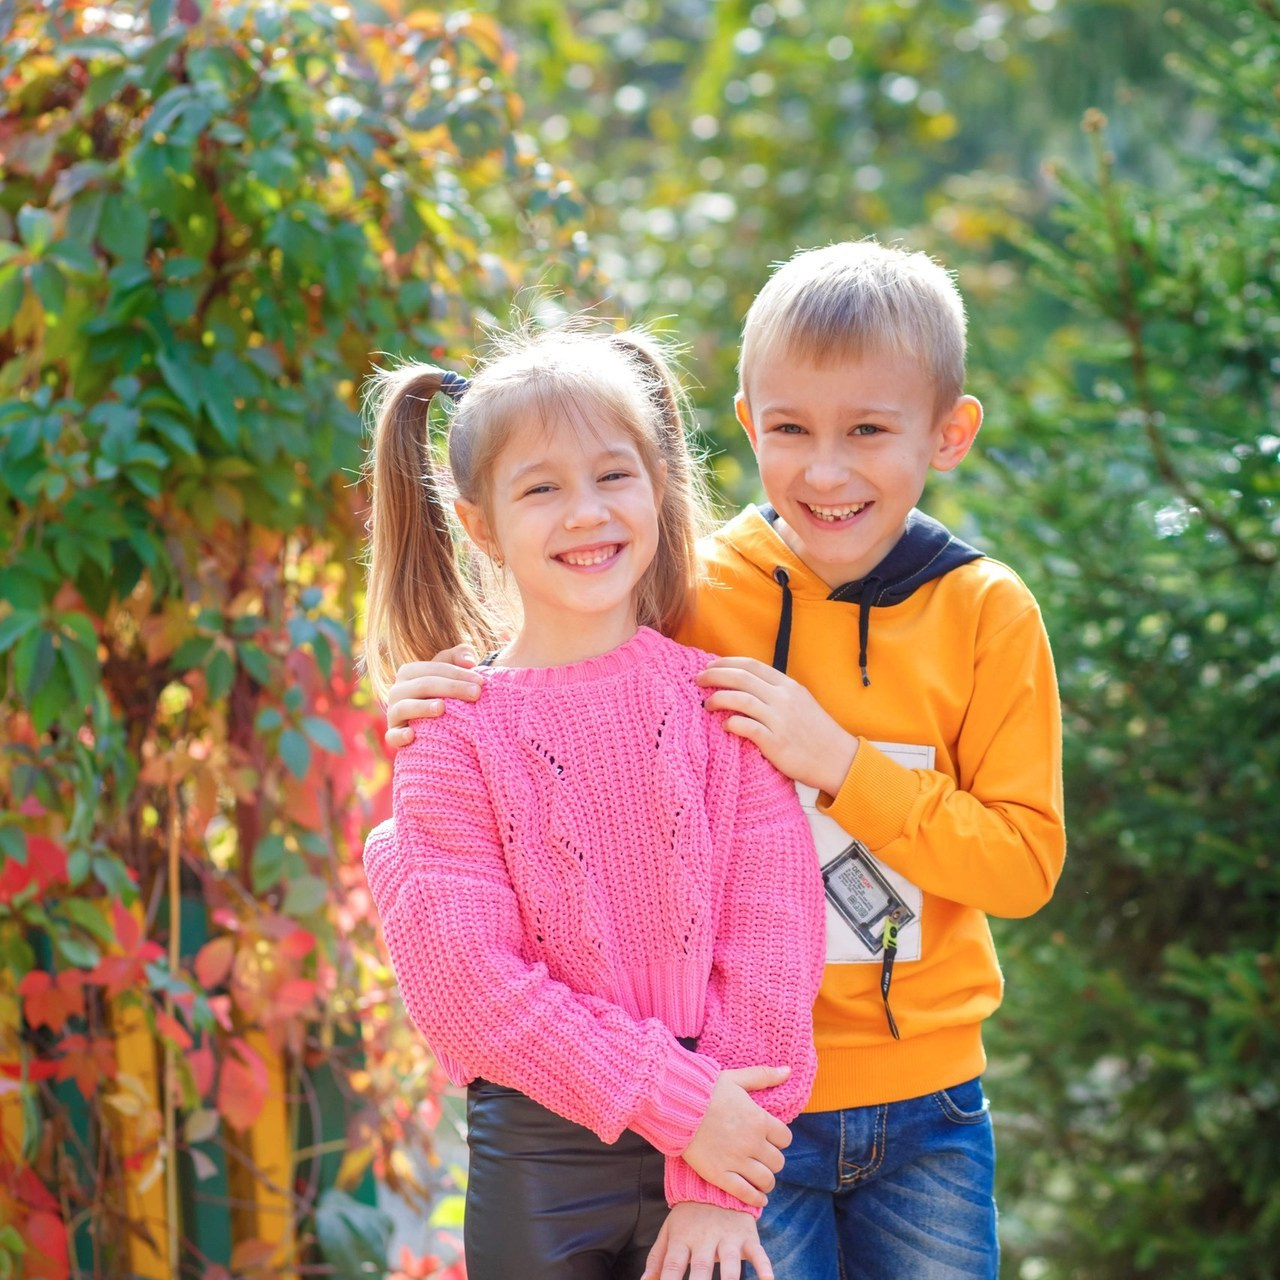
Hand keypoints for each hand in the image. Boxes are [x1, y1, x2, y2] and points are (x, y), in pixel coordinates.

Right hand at [383, 645, 483, 749]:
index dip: (458, 673)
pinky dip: (399, 736)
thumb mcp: (450, 673)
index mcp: (410, 672)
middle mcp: (398, 691)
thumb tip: (469, 661)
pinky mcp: (393, 735)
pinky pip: (392, 736)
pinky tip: (412, 735)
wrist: (431, 725)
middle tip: (476, 694)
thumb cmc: (444, 693)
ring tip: (441, 708)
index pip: (434, 668)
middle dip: (451, 688)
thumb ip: (459, 657)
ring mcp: (394, 713)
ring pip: (404, 707)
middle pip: (424, 685)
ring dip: (422, 707)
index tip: (481, 681)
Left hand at [642, 1202, 772, 1279]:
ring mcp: (728, 1236)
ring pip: (730, 1261)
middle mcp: (705, 1237)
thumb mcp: (670, 1231)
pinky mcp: (748, 1236)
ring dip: (729, 1278)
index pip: (673, 1264)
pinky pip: (758, 1252)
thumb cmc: (689, 1216)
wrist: (717, 1183)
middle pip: (701, 1266)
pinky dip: (764, 1266)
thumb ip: (658, 1257)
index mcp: (682, 1237)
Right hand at [681, 1066, 791, 1207]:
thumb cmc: (706, 1088)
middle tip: (763, 1158)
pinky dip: (756, 1198)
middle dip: (772, 1160)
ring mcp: (737, 1161)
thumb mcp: (737, 1078)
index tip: (771, 1139)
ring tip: (761, 1178)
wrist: (676, 1104)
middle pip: (777, 1161)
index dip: (779, 1139)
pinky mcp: (719, 1175)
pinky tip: (758, 1197)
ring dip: (766, 1181)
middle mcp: (752, 1142)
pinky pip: (746, 1193)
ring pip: (766, 1180)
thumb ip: (764, 1076)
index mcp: (759, 1119)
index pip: (785, 1138)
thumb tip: (788, 1071)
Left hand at [697, 656, 857, 795]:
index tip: (709, 666)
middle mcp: (783, 699)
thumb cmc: (815, 732)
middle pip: (741, 678)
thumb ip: (776, 692)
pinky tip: (723, 726)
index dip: (726, 663)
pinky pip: (746, 727)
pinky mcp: (776, 743)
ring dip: (718, 699)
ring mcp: (780, 720)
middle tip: (698, 680)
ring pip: (741, 700)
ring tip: (706, 704)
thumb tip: (745, 684)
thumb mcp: (800, 702)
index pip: (751, 665)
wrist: (837, 759)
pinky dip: (731, 723)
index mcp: (788, 686)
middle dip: (715, 675)